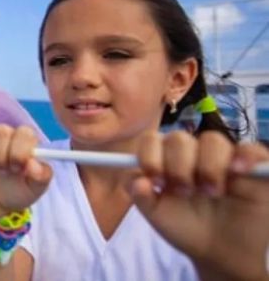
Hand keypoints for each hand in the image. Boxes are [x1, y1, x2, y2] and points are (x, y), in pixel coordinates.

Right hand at [0, 123, 51, 213]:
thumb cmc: (19, 191)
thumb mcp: (35, 189)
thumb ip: (41, 177)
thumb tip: (34, 164)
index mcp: (27, 142)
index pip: (24, 133)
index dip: (17, 151)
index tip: (16, 169)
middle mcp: (8, 135)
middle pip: (1, 132)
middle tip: (1, 172)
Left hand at [132, 131, 268, 280]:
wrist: (219, 251)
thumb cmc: (185, 228)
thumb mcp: (158, 216)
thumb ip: (141, 198)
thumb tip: (137, 181)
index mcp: (166, 159)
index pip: (152, 140)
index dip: (150, 155)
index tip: (156, 180)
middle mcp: (193, 153)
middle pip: (179, 138)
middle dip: (178, 166)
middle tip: (185, 192)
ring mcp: (223, 158)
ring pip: (212, 140)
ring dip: (208, 166)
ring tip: (212, 192)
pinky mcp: (252, 167)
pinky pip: (251, 149)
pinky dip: (244, 156)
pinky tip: (237, 172)